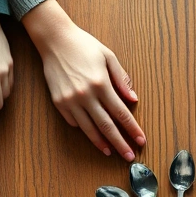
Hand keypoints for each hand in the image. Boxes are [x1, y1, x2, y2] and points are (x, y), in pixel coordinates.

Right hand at [23, 1, 144, 160]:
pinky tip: (92, 134)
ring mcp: (70, 101)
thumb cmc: (83, 46)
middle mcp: (85, 95)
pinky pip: (74, 122)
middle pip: (107, 126)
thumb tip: (133, 99)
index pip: (121, 113)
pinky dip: (84, 129)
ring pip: (89, 129)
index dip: (132, 129)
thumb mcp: (108, 57)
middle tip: (129, 156)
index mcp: (101, 84)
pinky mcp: (59, 103)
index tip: (140, 141)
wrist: (54, 40)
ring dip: (101, 143)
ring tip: (110, 152)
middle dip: (120, 143)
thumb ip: (121, 79)